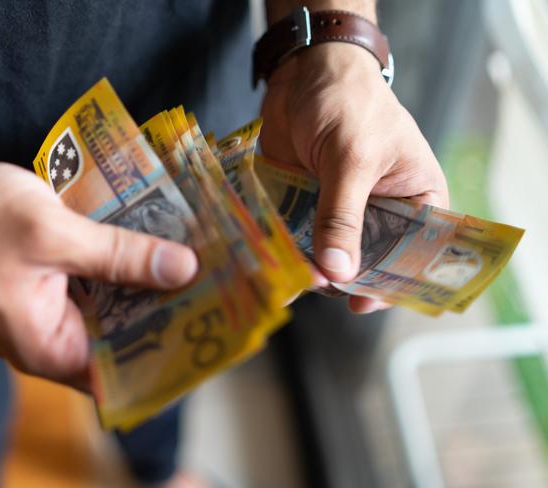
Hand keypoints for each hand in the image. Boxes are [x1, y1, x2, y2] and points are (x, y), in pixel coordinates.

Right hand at [0, 119, 197, 388]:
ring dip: (145, 289)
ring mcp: (48, 310)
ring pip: (110, 310)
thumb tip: (182, 270)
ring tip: (194, 269)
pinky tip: (154, 249)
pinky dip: (121, 270)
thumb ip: (120, 256)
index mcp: (44, 346)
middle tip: (211, 292)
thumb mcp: (55, 235)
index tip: (203, 329)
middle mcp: (48, 337)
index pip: (117, 372)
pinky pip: (95, 286)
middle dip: (162, 316)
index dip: (162, 353)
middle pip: (119, 340)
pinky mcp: (50, 284)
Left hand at [261, 43, 448, 312]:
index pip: (412, 255)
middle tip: (315, 287)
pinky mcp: (303, 208)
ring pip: (325, 256)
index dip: (390, 282)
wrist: (305, 74)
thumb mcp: (352, 158)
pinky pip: (295, 239)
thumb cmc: (349, 103)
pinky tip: (268, 263)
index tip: (361, 302)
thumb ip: (343, 214)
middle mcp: (378, 214)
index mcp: (414, 202)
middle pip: (364, 262)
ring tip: (286, 280)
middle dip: (340, 278)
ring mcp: (337, 213)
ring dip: (306, 269)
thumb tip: (338, 271)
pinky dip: (283, 251)